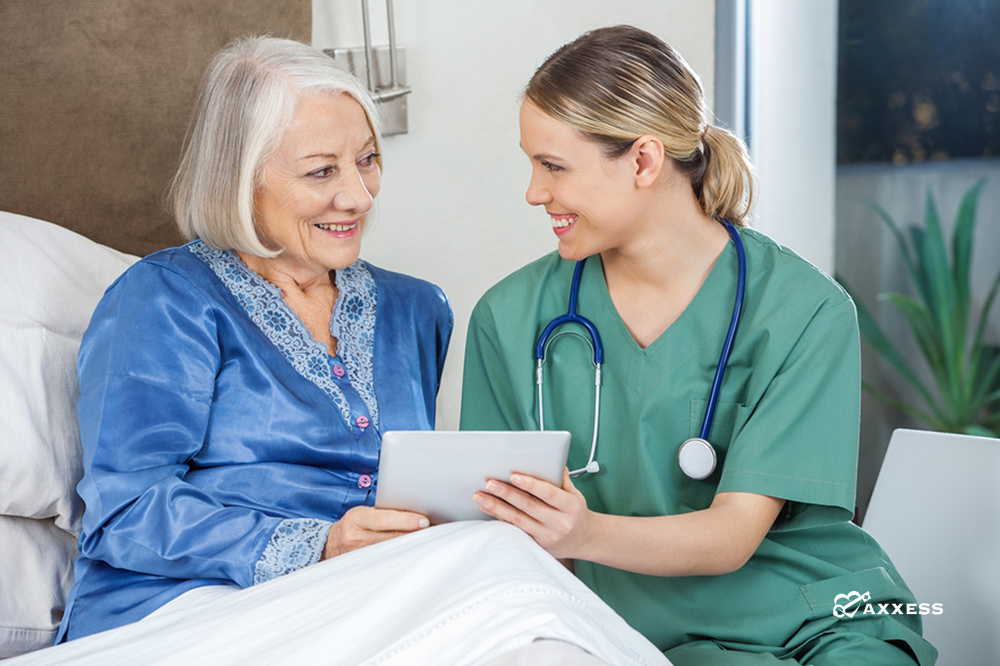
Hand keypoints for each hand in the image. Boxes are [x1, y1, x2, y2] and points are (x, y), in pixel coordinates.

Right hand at [322, 506, 428, 559]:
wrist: (329, 546)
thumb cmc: (354, 526)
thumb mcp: (364, 514)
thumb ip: (384, 513)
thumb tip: (415, 513)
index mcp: (356, 518)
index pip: (384, 519)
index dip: (406, 520)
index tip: (424, 521)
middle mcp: (356, 538)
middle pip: (392, 538)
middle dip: (414, 534)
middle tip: (435, 531)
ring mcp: (359, 556)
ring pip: (392, 552)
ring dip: (411, 547)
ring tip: (428, 542)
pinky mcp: (363, 568)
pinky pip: (387, 563)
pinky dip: (402, 558)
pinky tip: (414, 555)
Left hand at [474, 469, 591, 559]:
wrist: (584, 540)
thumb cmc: (576, 513)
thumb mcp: (576, 495)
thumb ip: (562, 479)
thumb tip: (552, 461)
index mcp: (570, 507)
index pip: (549, 493)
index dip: (531, 484)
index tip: (514, 475)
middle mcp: (559, 523)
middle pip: (529, 506)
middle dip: (506, 493)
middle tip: (489, 483)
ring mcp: (547, 536)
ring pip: (518, 520)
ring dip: (496, 507)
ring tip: (480, 496)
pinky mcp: (536, 545)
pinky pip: (515, 529)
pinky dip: (499, 518)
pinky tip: (487, 509)